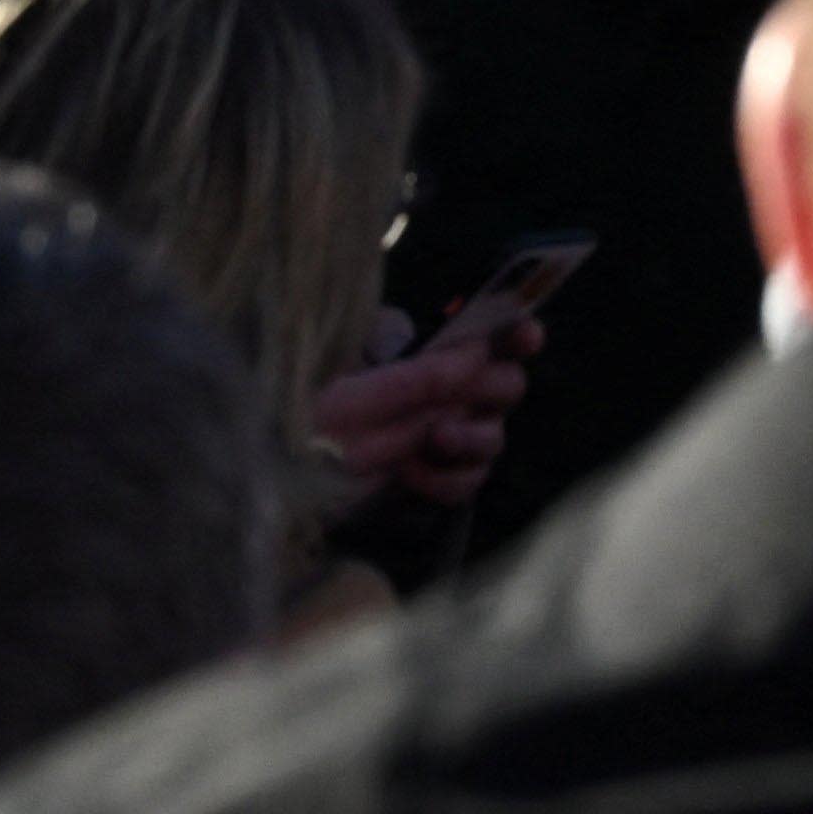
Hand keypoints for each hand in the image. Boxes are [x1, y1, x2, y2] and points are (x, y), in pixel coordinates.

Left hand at [315, 303, 536, 504]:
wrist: (287, 474)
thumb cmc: (314, 417)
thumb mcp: (357, 390)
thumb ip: (417, 375)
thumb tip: (476, 354)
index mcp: (429, 353)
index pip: (492, 335)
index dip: (517, 332)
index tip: (525, 335)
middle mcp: (446, 392)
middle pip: (508, 386)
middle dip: (492, 391)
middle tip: (460, 398)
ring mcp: (445, 435)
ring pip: (495, 438)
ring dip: (470, 439)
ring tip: (432, 439)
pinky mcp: (436, 476)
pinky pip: (469, 481)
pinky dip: (446, 480)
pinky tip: (410, 473)